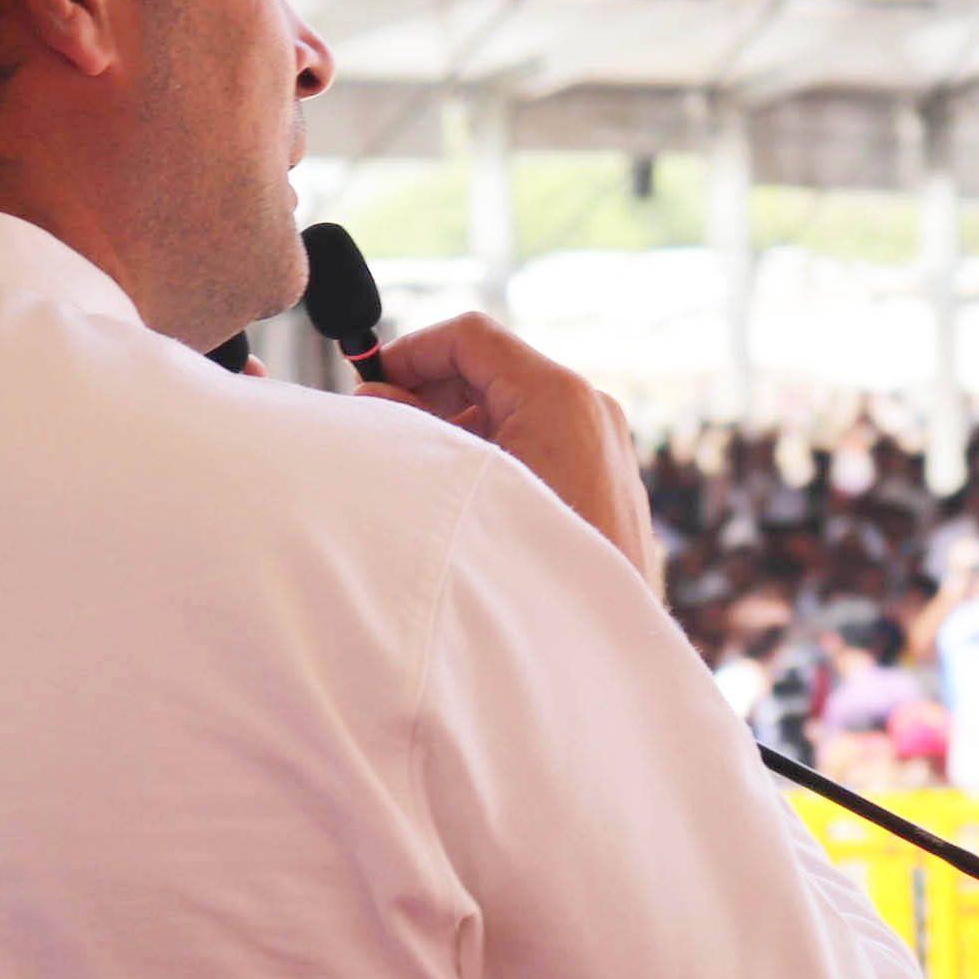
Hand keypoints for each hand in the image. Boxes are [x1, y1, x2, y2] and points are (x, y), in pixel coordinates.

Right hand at [359, 313, 657, 580]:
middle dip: (433, 389)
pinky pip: (540, 435)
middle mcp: (590, 407)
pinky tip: (463, 488)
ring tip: (422, 465)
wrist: (597, 641)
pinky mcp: (607, 472)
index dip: (412, 351)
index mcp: (558, 396)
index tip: (371, 379)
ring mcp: (604, 439)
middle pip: (493, 367)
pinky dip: (495, 445)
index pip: (471, 337)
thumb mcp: (457, 478)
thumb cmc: (528, 561)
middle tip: (386, 426)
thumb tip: (378, 393)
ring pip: (513, 403)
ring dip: (460, 421)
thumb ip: (411, 425)